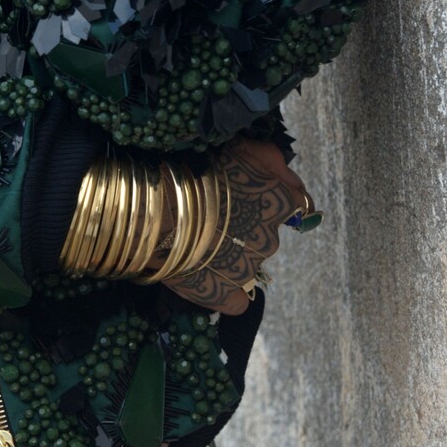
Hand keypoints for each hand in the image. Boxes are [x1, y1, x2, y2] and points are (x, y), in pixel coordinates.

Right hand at [158, 139, 313, 316]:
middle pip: (263, 234)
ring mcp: (247, 270)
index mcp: (278, 203)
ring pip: (246, 263)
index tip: (243, 198)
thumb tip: (293, 186)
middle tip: (210, 216)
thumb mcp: (241, 148)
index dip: (267, 200)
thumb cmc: (194, 169)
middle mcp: (269, 239)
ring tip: (195, 240)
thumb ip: (274, 163)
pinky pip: (234, 299)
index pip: (294, 205)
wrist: (151, 208)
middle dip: (244, 228)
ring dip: (228, 255)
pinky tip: (201, 274)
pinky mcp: (224, 297)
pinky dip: (222, 290)